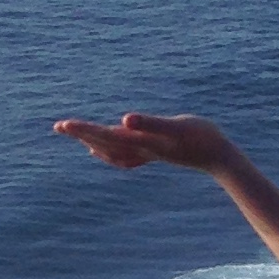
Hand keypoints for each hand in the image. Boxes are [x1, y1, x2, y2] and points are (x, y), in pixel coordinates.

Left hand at [53, 110, 236, 174]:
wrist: (219, 158)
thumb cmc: (201, 138)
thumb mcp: (175, 127)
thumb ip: (149, 124)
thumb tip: (124, 121)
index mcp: (140, 142)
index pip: (105, 135)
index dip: (83, 129)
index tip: (62, 125)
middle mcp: (140, 149)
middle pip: (103, 143)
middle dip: (81, 133)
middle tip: (58, 127)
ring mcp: (148, 152)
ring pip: (112, 150)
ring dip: (92, 142)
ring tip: (75, 135)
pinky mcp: (156, 152)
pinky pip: (125, 155)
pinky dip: (110, 152)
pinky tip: (103, 150)